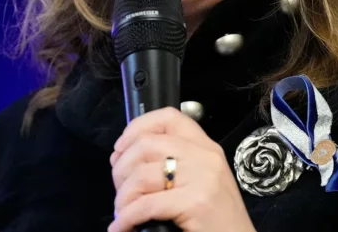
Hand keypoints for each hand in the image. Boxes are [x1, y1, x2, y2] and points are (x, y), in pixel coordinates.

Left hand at [109, 107, 255, 231]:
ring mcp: (202, 178)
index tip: (120, 148)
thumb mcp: (202, 181)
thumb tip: (125, 159)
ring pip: (142, 175)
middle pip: (147, 145)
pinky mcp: (196, 203)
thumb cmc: (217, 219)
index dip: (137, 128)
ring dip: (123, 197)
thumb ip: (174, 164)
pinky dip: (127, 217)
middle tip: (120, 191)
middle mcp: (206, 157)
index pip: (168, 117)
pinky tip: (122, 227)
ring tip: (122, 213)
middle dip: (122, 169)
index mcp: (207, 148)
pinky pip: (147, 205)